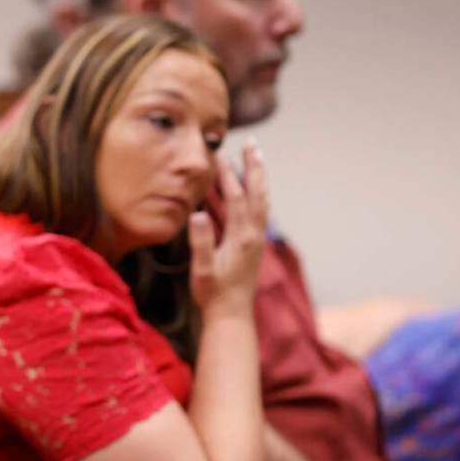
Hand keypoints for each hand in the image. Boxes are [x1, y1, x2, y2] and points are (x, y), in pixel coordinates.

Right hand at [189, 141, 267, 315]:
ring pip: (261, 201)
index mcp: (241, 238)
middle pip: (257, 193)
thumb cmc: (213, 295)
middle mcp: (254, 235)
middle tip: (252, 144)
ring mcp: (256, 240)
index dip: (228, 175)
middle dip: (254, 168)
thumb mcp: (202, 270)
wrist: (231, 316)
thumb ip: (201, 242)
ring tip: (256, 158)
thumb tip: (197, 214)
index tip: (220, 154)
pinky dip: (257, 194)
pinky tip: (253, 189)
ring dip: (259, 178)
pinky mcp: (254, 245)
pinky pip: (259, 212)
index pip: (237, 198)